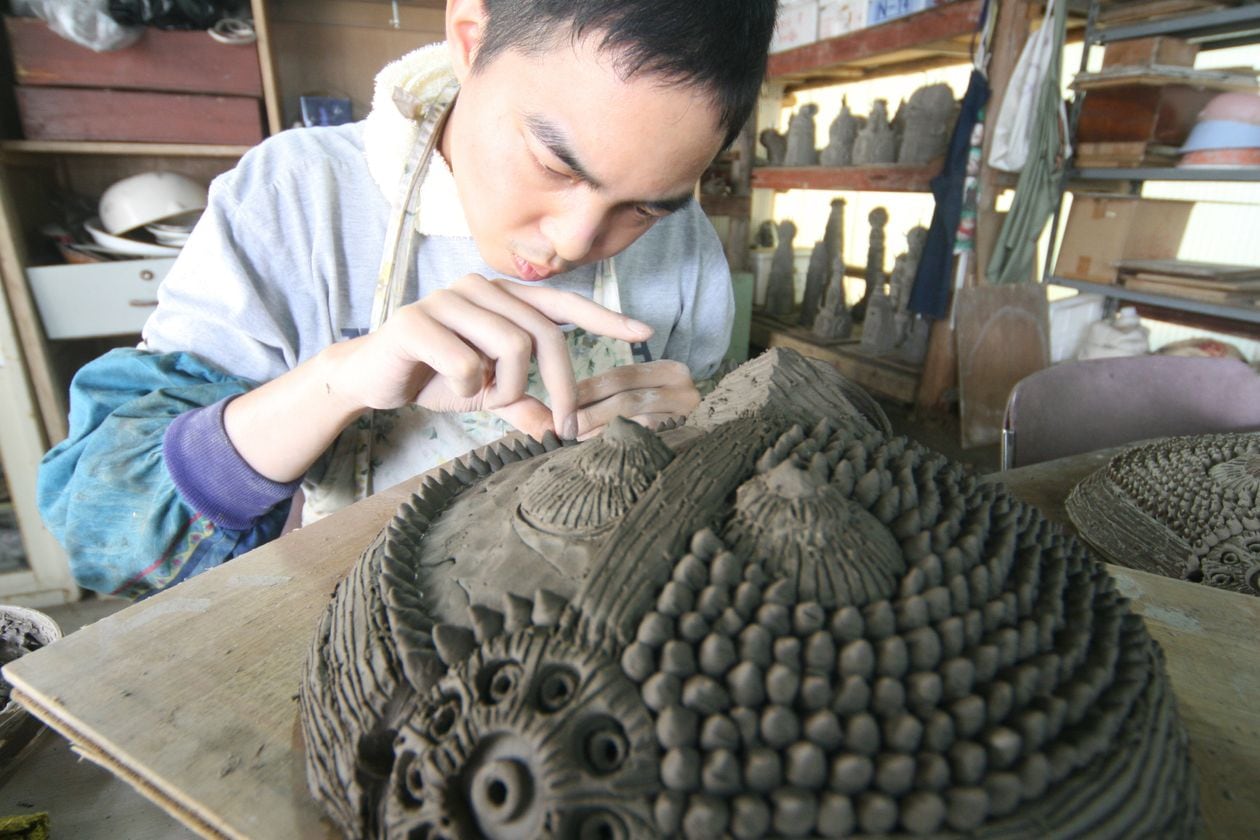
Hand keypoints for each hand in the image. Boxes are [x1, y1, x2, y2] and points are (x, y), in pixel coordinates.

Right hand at [331, 274, 652, 438]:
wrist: (371, 378)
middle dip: (558, 385)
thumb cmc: (433, 377)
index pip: (561, 303)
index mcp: (502, 298)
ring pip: (511, 348)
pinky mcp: (416, 320)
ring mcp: (447, 299)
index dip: (604, 317)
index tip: (644, 331)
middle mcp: (480, 288)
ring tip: (480, 395)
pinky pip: (468, 364)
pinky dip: (467, 389)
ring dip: (503, 388)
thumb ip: (523, 403)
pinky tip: (447, 386)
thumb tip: (559, 428)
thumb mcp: (487, 394)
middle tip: (559, 422)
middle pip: (543, 335)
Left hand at [572, 360, 699, 439]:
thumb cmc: (667, 420)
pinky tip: (599, 448)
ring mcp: (688, 414)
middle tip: (563, 423)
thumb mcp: (649, 397)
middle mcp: (684, 388)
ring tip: (574, 437)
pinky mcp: (686, 435)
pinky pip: (644, 437)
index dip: (589, 388)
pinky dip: (618, 441)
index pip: (623, 375)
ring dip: (599, 426)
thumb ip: (619, 394)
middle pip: (626, 394)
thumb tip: (572, 406)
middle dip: (590, 409)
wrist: (711, 454)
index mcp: (671, 371)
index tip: (561, 400)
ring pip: (634, 416)